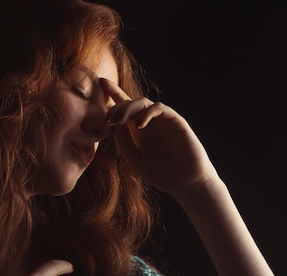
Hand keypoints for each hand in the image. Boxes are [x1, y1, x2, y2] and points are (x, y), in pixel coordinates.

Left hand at [100, 78, 218, 195]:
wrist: (185, 182)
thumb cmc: (161, 173)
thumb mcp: (134, 159)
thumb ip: (123, 141)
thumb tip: (113, 123)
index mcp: (137, 130)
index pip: (124, 108)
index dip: (113, 93)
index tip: (101, 81)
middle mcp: (149, 122)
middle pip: (129, 103)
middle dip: (116, 108)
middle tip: (107, 120)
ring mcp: (162, 120)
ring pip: (142, 102)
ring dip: (128, 108)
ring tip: (119, 121)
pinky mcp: (175, 121)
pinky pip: (159, 108)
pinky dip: (147, 113)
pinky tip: (139, 125)